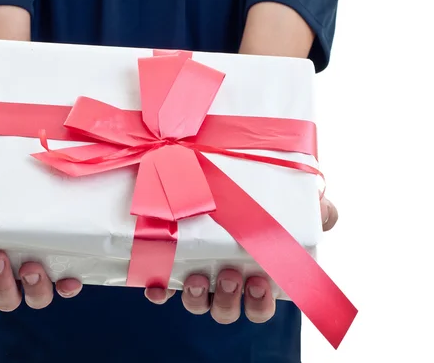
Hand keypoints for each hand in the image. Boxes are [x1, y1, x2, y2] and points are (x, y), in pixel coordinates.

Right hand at [0, 180, 82, 310]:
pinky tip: (68, 278)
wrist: (23, 182)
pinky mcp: (63, 264)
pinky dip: (68, 286)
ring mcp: (37, 273)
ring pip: (35, 298)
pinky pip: (67, 285)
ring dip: (32, 287)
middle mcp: (10, 276)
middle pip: (3, 299)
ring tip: (30, 265)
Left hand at [144, 197, 337, 323]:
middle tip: (234, 277)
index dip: (259, 304)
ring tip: (200, 279)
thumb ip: (316, 209)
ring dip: (197, 299)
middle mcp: (225, 280)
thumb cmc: (264, 197)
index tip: (259, 284)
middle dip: (231, 301)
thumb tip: (327, 215)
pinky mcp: (171, 263)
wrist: (223, 172)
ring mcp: (198, 273)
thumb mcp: (294, 200)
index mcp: (255, 274)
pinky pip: (163, 287)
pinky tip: (157, 285)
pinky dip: (160, 291)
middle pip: (227, 310)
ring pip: (197, 304)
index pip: (260, 306)